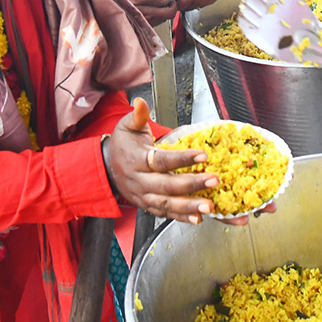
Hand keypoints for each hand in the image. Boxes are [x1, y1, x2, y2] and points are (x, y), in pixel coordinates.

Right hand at [105, 100, 217, 223]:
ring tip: (210, 207)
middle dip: (192, 185)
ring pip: (167, 204)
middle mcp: (139, 181)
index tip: (203, 155)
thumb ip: (137, 116)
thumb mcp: (126, 127)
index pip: (161, 161)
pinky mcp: (148, 206)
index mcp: (136, 160)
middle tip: (214, 181)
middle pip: (167, 186)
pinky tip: (198, 219)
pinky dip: (181, 218)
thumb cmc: (122, 146)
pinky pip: (165, 214)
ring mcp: (143, 197)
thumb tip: (141, 103)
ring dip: (189, 207)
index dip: (182, 159)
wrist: (106, 168)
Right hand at [108, 0, 180, 23]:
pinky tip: (159, 9)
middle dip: (173, 6)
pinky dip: (160, 17)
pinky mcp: (137, 27)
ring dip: (168, 12)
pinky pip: (154, 25)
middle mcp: (135, 12)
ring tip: (169, 3)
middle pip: (164, 14)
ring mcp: (137, 21)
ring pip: (162, 20)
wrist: (96, 0)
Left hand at [176, 0, 225, 10]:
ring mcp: (206, 2)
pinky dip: (198, 0)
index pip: (180, 6)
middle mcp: (198, 1)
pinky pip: (202, 4)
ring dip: (190, 2)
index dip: (176, 2)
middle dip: (182, 3)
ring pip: (194, 7)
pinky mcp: (212, 1)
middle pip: (186, 8)